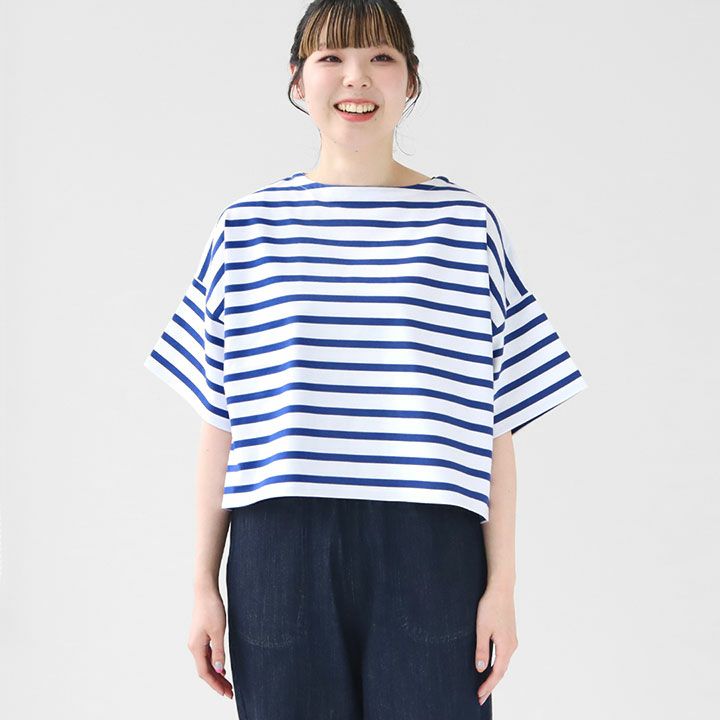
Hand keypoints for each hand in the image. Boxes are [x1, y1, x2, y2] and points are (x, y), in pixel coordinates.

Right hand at [187, 587, 233, 699]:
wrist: (205, 591)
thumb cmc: (211, 609)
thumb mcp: (218, 631)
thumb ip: (219, 651)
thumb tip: (219, 670)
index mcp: (196, 647)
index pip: (205, 673)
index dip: (215, 685)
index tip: (226, 693)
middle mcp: (194, 647)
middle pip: (205, 670)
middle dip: (217, 683)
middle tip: (230, 692)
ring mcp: (196, 641)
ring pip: (206, 663)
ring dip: (216, 674)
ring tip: (227, 683)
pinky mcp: (200, 635)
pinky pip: (207, 655)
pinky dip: (214, 663)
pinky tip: (222, 667)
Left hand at [474, 584, 517, 705]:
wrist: (501, 589)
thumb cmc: (490, 607)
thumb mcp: (482, 629)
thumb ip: (481, 650)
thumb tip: (480, 669)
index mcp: (506, 646)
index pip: (497, 672)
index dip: (488, 686)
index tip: (480, 696)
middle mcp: (512, 646)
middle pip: (502, 670)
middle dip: (491, 684)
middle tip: (480, 696)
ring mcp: (512, 640)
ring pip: (504, 662)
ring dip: (495, 674)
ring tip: (484, 685)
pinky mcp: (509, 634)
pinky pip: (504, 655)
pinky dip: (497, 664)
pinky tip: (491, 665)